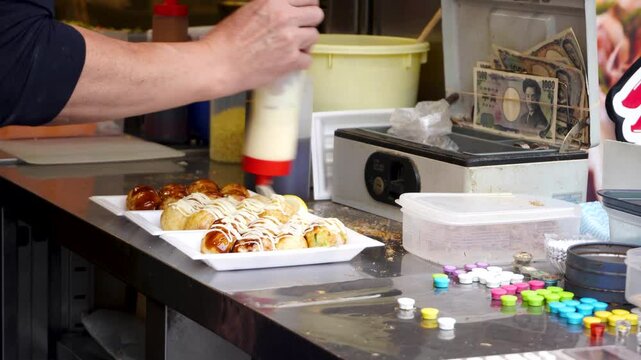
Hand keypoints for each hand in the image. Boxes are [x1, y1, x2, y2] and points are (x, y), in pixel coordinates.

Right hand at [201, 0, 322, 95]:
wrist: (219, 64)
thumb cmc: (226, 40)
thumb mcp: (249, 10)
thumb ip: (272, 7)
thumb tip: (288, 9)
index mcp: (274, 1)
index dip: (308, 6)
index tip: (306, 12)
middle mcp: (285, 18)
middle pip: (316, 15)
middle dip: (309, 22)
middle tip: (299, 30)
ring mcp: (290, 40)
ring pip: (314, 37)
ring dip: (305, 42)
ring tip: (290, 47)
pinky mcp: (291, 61)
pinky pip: (308, 59)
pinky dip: (300, 62)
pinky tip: (287, 61)